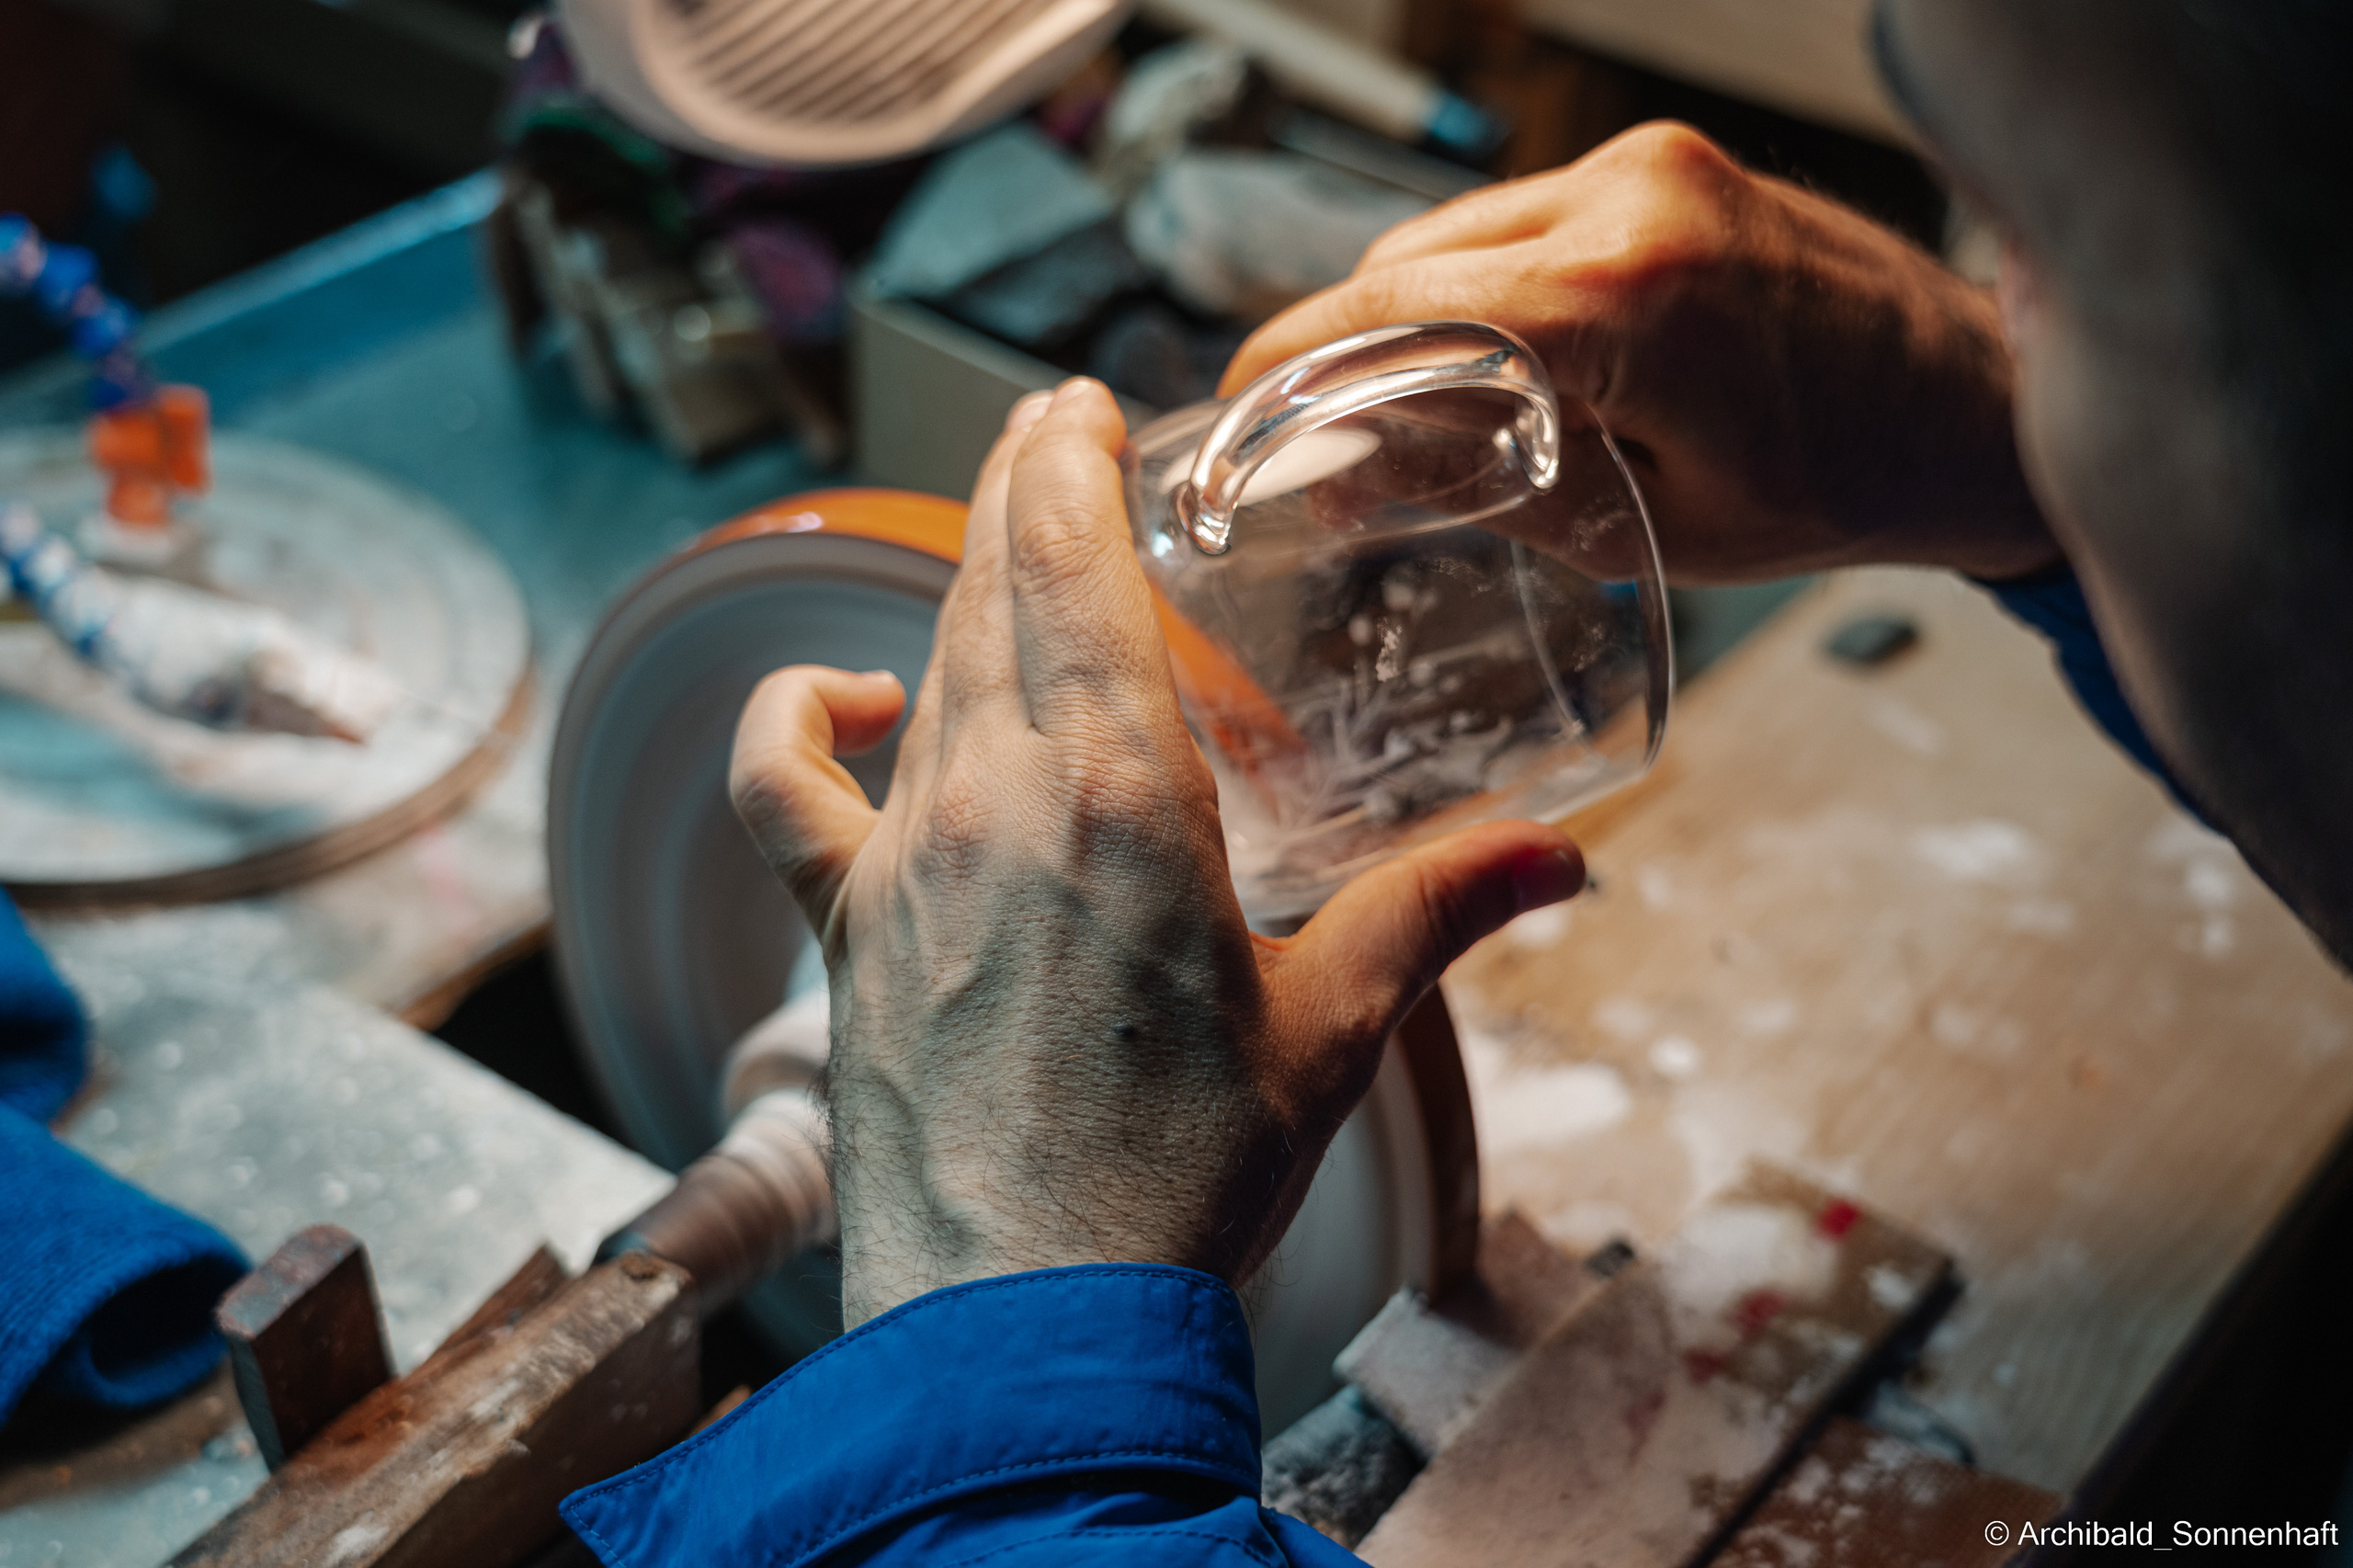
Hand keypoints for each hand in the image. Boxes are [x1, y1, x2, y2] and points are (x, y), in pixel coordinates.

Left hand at [730, 380, 1584, 1325]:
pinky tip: (848, 700)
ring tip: (999, 540)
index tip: (1079, 400)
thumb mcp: (1331, 1032)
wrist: (1032, 1330)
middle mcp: (992, 799)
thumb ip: (1435, 914)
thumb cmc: (1182, 1187)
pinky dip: (798, 720)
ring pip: (919, 668)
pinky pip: (783, 788)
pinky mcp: (846, 933)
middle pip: (990, 590)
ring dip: (957, 588)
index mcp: (1120, 796)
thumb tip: (1558, 859)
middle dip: (1020, 490)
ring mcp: (904, 863)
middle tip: (1052, 431)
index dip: (1068, 460)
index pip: (1070, 565)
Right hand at [1226, 123, 2059, 583]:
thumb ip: (1493, 485)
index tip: (1239, 411)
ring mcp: (1651, 166)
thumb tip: (1354, 477)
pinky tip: (1492, 361)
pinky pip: (1523, 216)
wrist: (1977, 404)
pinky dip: (1483, 285)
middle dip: (1344, 351)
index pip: (1398, 307)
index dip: (1295, 362)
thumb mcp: (1654, 524)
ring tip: (1410, 417)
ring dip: (1416, 317)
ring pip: (1460, 233)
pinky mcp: (1665, 163)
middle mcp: (1632, 198)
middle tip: (1313, 439)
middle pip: (1412, 262)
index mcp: (1628, 298)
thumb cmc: (1845, 481)